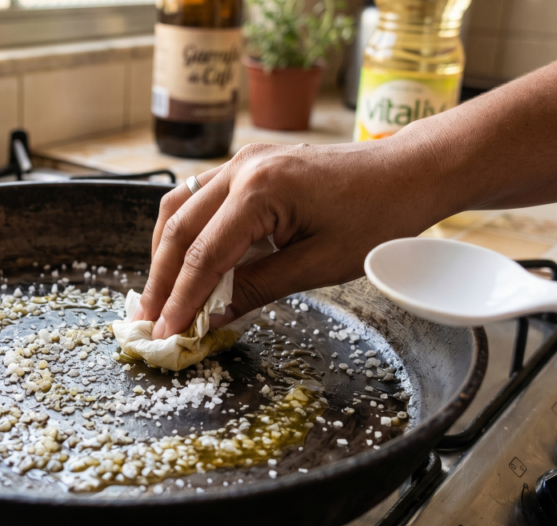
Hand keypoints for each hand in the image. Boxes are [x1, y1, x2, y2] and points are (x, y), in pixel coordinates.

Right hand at [131, 139, 461, 338]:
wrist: (408, 173)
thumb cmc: (377, 217)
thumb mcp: (319, 265)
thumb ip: (258, 288)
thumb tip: (212, 317)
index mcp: (261, 190)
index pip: (204, 255)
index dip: (182, 300)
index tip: (166, 333)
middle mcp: (242, 168)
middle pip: (179, 228)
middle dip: (161, 279)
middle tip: (148, 320)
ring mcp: (242, 161)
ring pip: (179, 207)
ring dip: (164, 252)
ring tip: (158, 294)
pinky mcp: (249, 165)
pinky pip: (198, 197)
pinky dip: (184, 231)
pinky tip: (183, 260)